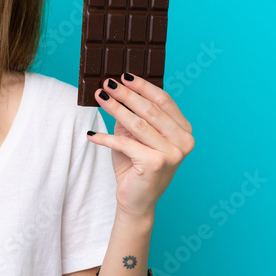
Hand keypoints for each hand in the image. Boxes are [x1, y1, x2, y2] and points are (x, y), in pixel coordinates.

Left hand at [87, 72, 193, 219]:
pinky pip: (125, 144)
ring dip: (115, 109)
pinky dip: (105, 139)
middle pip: (151, 110)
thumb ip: (132, 115)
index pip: (164, 101)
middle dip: (126, 94)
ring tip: (99, 97)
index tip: (123, 75)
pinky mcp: (156, 164)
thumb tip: (116, 88)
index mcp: (184, 131)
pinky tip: (91, 134)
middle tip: (107, 83)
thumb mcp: (135, 136)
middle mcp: (184, 141)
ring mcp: (173, 154)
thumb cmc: (135, 166)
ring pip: (138, 124)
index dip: (143, 86)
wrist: (136, 201)